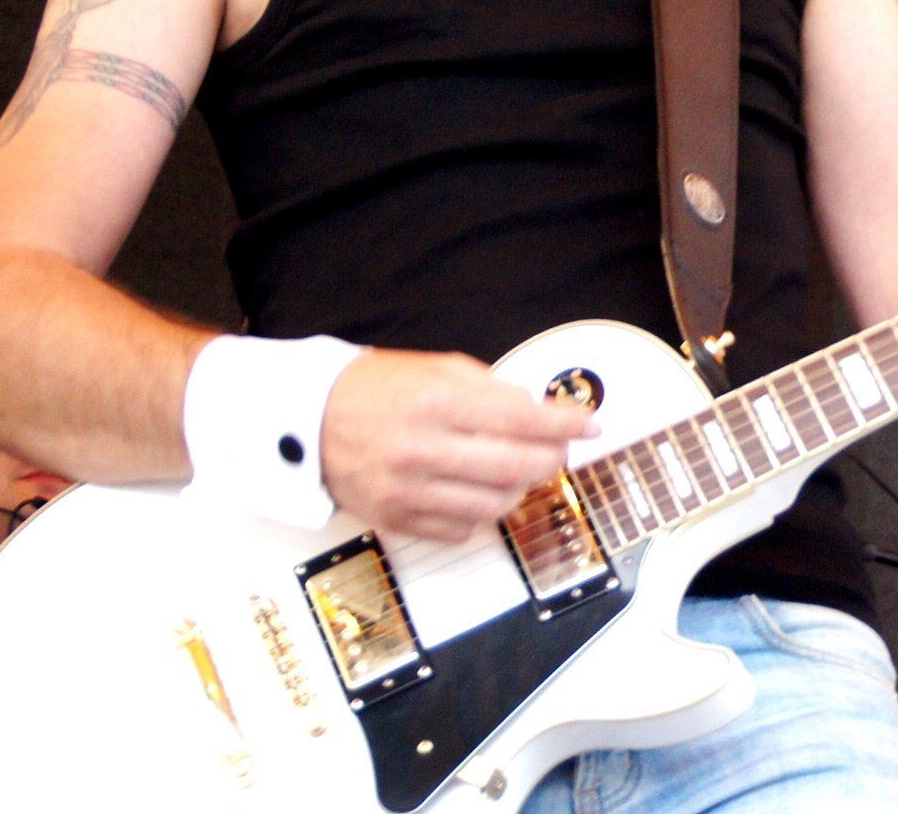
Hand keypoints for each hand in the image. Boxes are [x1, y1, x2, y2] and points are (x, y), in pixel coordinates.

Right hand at [321, 350, 594, 541]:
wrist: (305, 422)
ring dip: (521, 488)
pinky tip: (482, 491)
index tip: (591, 424)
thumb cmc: (377, 389)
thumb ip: (492, 390)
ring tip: (521, 471)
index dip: (566, 423)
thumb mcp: (437, 368)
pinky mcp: (395, 520)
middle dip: (553, 459)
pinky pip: (462, 529)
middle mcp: (421, 448)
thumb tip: (542, 411)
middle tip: (561, 451)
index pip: (521, 417)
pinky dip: (483, 512)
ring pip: (495, 504)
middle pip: (516, 467)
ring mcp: (407, 490)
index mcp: (435, 401)